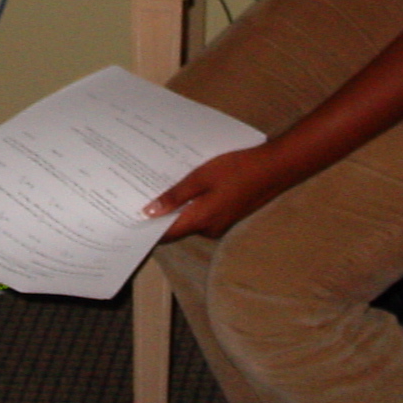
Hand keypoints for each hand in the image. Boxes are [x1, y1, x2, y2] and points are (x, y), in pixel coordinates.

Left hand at [146, 142, 297, 241]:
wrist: (273, 168)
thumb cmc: (236, 170)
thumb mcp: (201, 178)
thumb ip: (175, 196)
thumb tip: (149, 212)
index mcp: (200, 221)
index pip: (166, 233)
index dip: (147, 228)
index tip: (129, 218)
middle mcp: (208, 229)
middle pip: (177, 227)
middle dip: (160, 214)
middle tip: (139, 195)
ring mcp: (220, 224)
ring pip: (190, 219)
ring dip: (177, 207)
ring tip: (158, 187)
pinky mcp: (227, 215)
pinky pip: (202, 214)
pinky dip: (191, 204)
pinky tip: (185, 188)